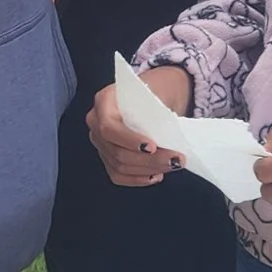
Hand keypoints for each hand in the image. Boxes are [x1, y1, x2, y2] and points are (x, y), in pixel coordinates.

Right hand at [91, 69, 187, 185]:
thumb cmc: (155, 93)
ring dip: (148, 169)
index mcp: (104, 101)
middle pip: (116, 151)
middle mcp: (96, 122)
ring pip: (119, 166)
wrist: (155, 95)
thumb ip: (154, 114)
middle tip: (175, 159)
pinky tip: (156, 175)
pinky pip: (118, 175)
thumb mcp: (155, 95)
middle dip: (149, 160)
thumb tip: (165, 141)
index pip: (109, 127)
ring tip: (172, 165)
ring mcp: (99, 141)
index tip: (153, 147)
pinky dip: (138, 179)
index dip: (130, 140)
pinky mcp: (106, 156)